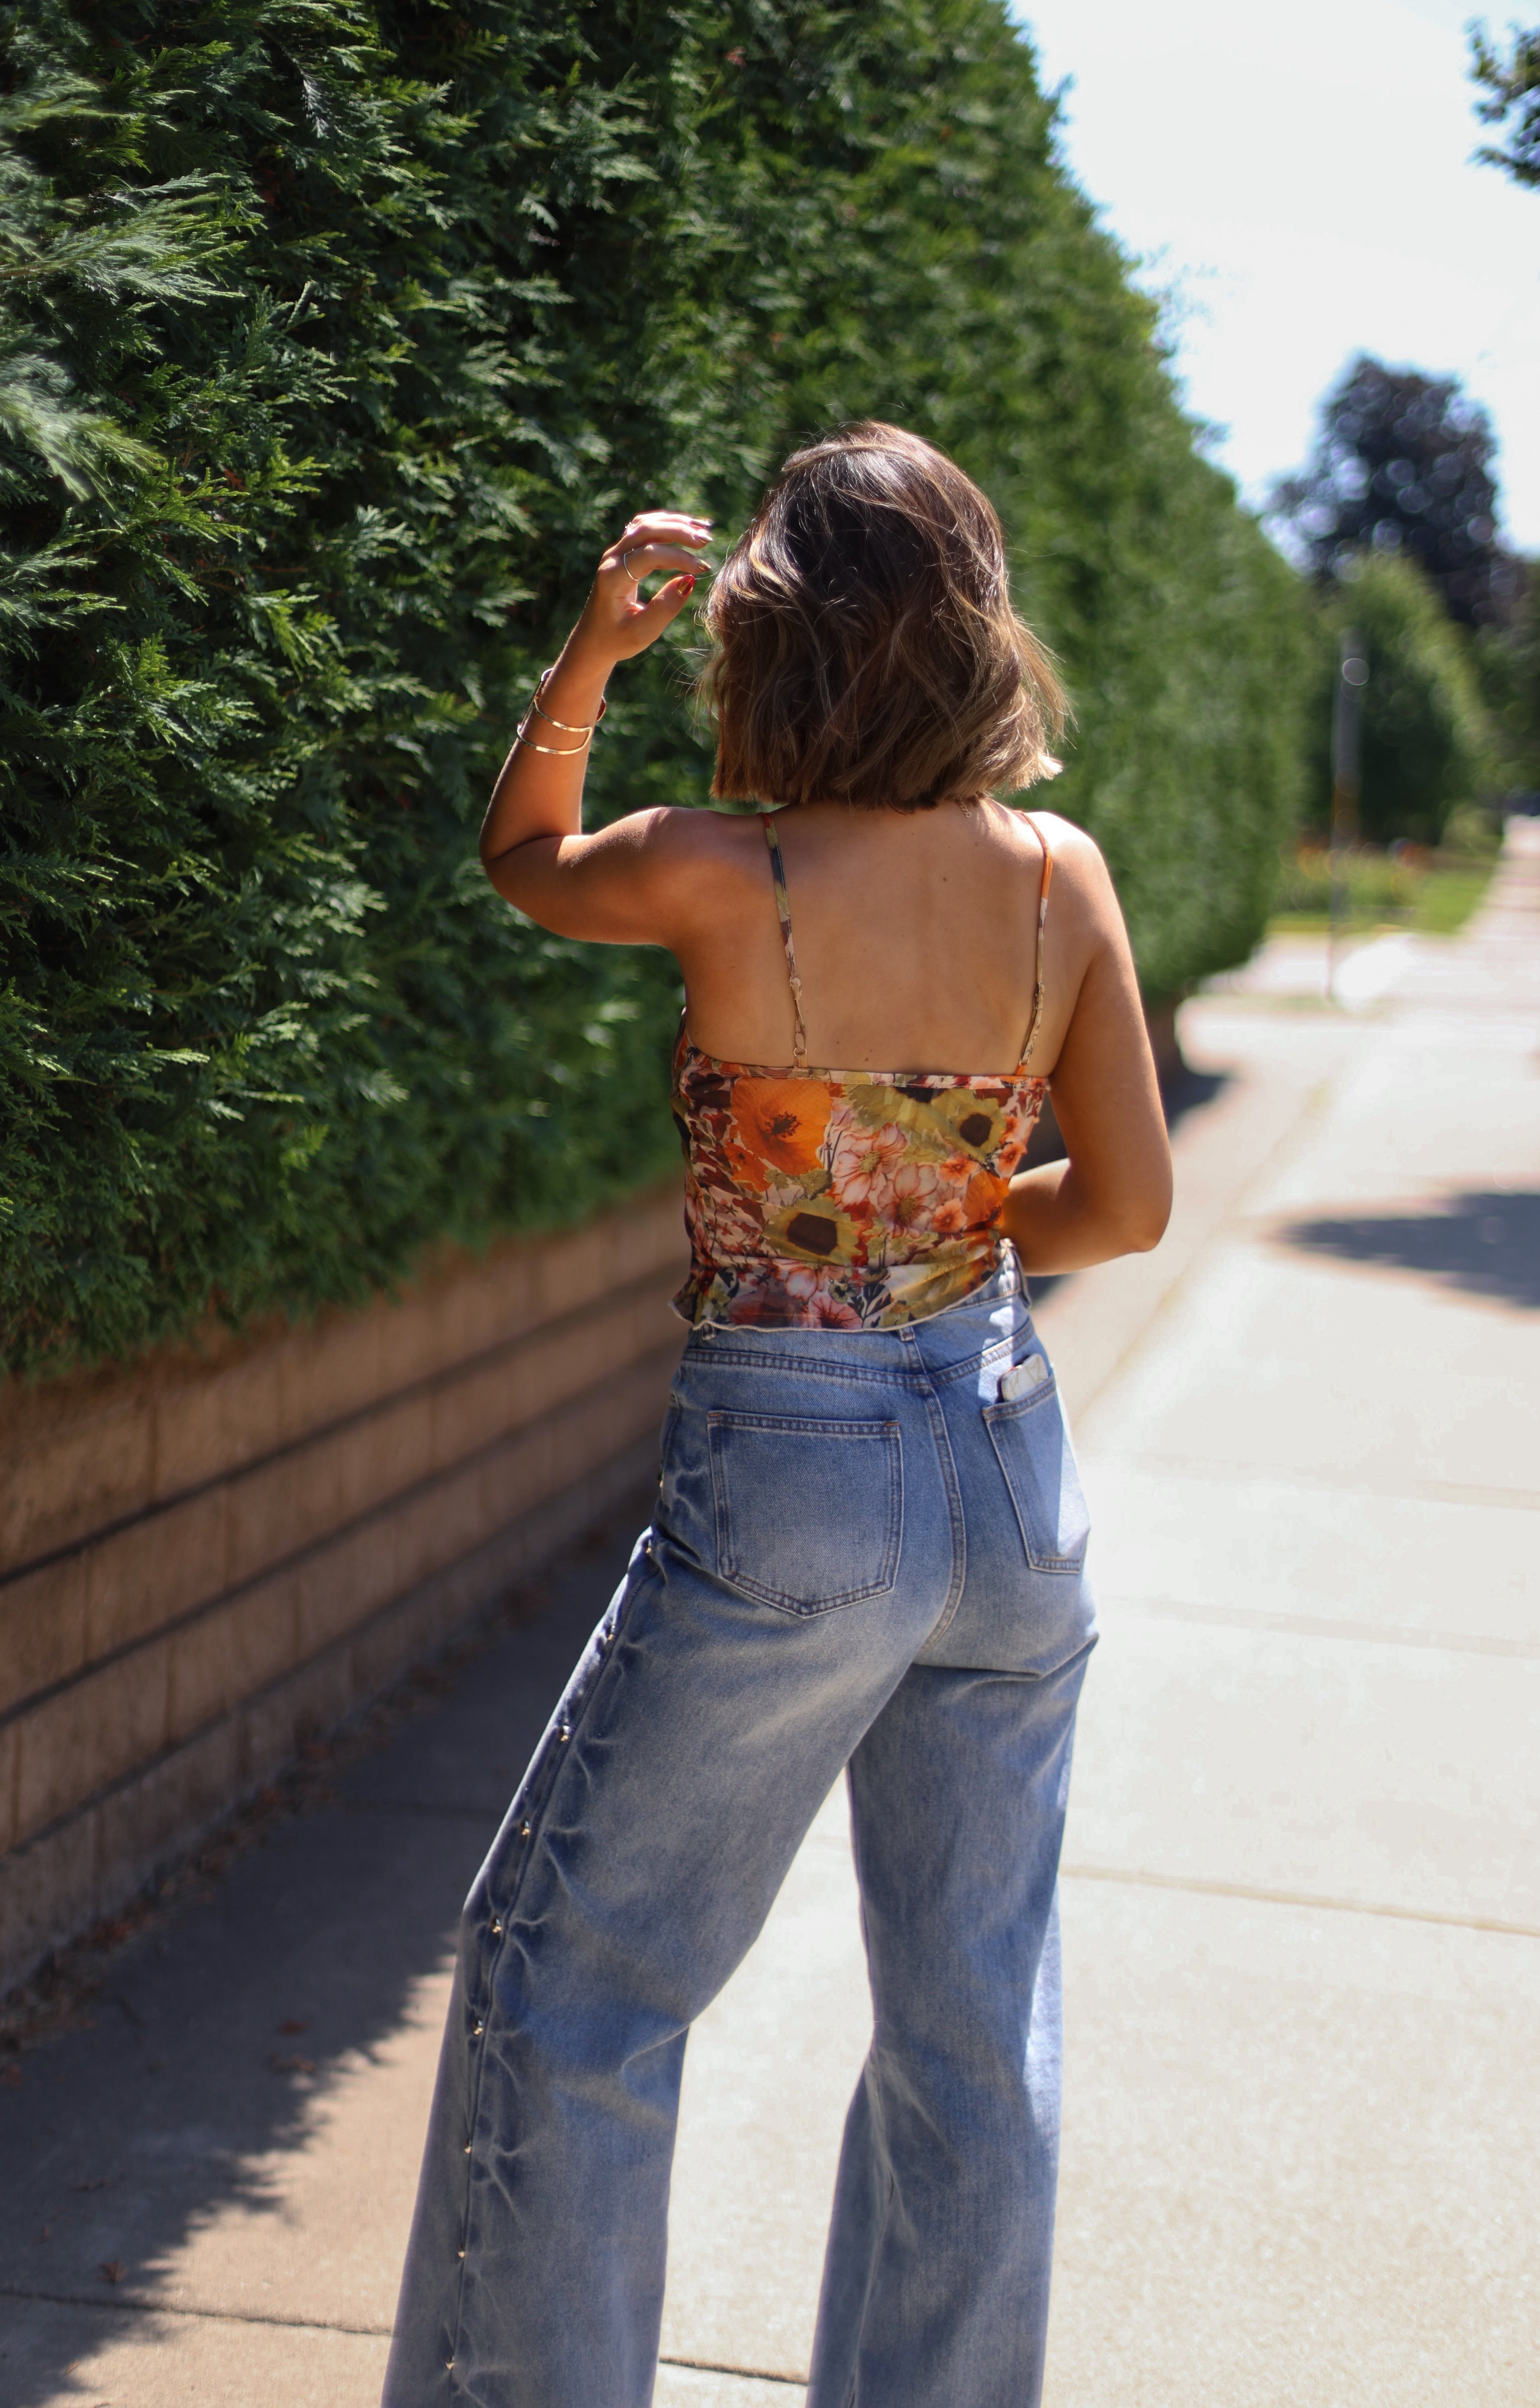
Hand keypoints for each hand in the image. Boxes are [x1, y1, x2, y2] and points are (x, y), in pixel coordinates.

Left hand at [570, 510, 712, 664]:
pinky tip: (687, 529)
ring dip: (674, 523)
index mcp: (613, 578)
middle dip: (679, 530)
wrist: (592, 640)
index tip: (701, 570)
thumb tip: (689, 581)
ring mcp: (615, 553)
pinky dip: (666, 525)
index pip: (649, 554)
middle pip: (646, 529)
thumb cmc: (617, 640)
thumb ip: (665, 608)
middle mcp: (611, 559)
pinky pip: (643, 528)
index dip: (678, 557)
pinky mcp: (622, 554)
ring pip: (645, 524)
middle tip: (706, 541)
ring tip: (703, 529)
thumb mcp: (642, 632)